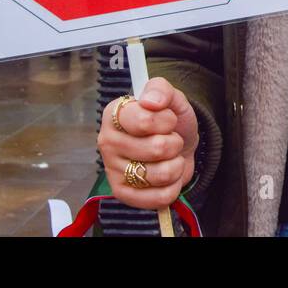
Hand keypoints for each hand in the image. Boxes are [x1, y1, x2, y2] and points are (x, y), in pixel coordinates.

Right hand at [97, 76, 198, 209]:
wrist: (180, 145)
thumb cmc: (170, 121)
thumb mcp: (172, 98)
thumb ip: (162, 90)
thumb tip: (151, 101)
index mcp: (115, 114)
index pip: (145, 120)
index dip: (167, 120)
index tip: (168, 119)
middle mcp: (107, 141)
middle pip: (157, 149)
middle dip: (174, 143)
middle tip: (169, 140)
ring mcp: (112, 169)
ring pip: (161, 174)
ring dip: (175, 165)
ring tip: (168, 157)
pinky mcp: (122, 193)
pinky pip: (159, 197)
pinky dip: (173, 186)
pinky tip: (167, 177)